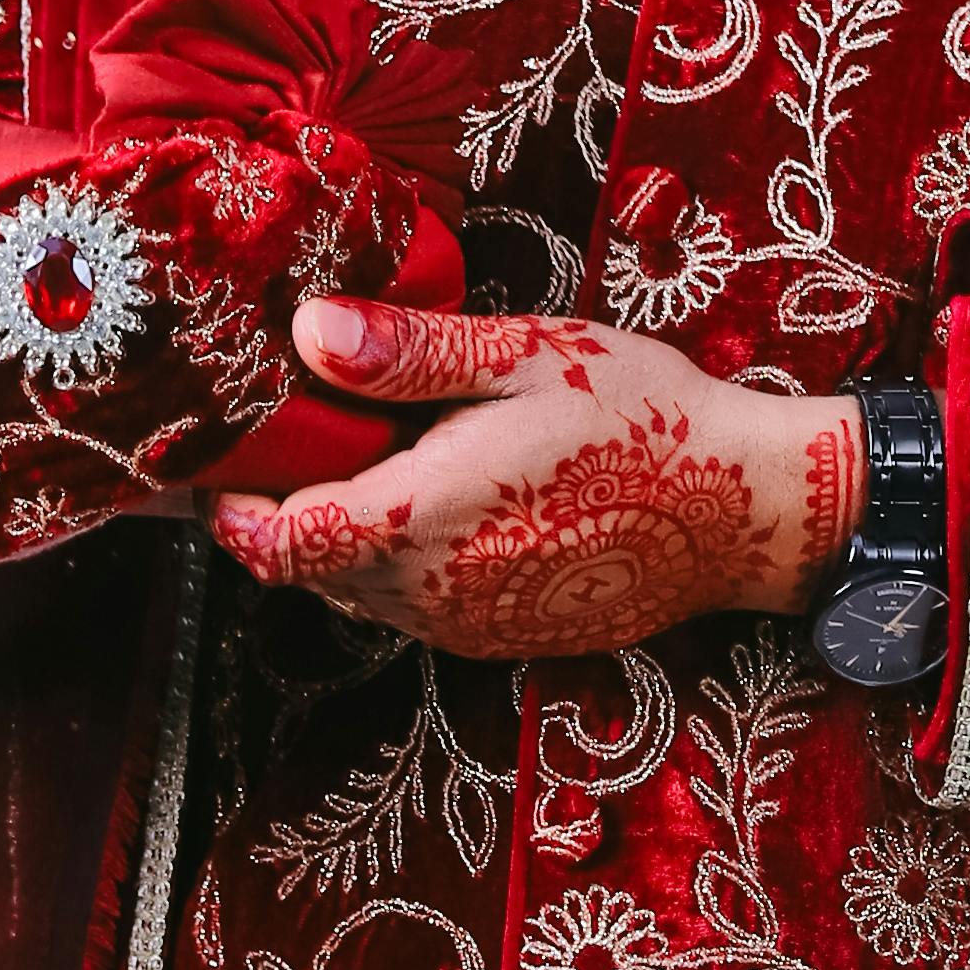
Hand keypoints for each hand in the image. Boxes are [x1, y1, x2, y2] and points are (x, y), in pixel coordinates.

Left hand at [208, 302, 860, 660]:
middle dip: (287, 503)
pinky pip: (412, 604)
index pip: (274, 542)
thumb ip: (410, 353)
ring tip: (379, 447)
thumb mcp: (527, 354)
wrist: (741, 509)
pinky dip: (400, 556)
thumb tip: (308, 331)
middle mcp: (431, 594)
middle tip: (303, 423)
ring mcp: (465, 627)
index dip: (229, 505)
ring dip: (346, 529)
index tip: (227, 450)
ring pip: (357, 589)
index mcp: (421, 519)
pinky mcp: (497, 639)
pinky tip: (444, 489)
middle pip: (306, 566)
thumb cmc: (641, 417)